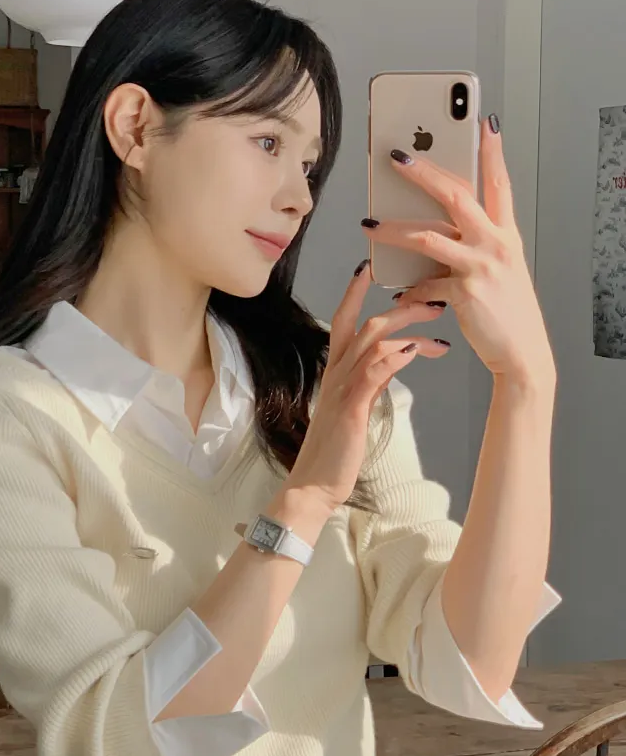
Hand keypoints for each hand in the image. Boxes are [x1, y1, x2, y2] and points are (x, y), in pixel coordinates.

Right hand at [287, 261, 448, 510]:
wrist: (314, 485)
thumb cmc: (335, 451)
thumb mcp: (355, 408)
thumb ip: (371, 380)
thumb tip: (393, 361)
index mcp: (335, 372)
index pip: (343, 320)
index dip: (355, 292)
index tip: (371, 269)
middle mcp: (336, 374)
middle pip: (367, 322)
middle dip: (403, 305)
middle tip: (436, 298)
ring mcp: (342, 389)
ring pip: (374, 340)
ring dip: (410, 327)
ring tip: (440, 328)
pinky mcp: (351, 408)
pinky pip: (374, 371)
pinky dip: (396, 356)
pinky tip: (417, 350)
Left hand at [361, 116, 555, 388]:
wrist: (520, 351)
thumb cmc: (506, 310)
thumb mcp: (499, 268)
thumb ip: (474, 244)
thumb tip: (436, 231)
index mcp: (506, 234)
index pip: (500, 183)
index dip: (492, 152)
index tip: (485, 123)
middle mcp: (496, 243)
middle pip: (456, 196)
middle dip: (425, 173)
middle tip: (397, 156)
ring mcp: (481, 266)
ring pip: (428, 236)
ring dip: (393, 229)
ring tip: (369, 224)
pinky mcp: (465, 292)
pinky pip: (425, 282)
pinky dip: (408, 287)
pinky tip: (397, 290)